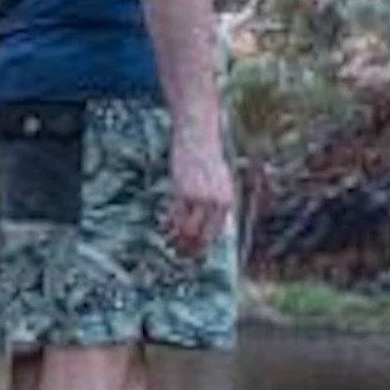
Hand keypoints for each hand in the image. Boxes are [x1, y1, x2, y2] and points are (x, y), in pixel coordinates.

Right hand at [166, 124, 232, 256]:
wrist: (198, 135)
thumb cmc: (207, 157)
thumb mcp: (218, 180)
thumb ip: (216, 200)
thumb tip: (212, 221)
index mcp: (227, 201)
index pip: (216, 233)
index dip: (204, 245)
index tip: (194, 252)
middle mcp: (216, 203)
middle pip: (203, 236)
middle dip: (191, 249)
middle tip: (179, 255)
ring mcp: (200, 199)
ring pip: (188, 230)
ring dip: (177, 240)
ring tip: (169, 243)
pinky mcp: (184, 192)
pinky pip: (175, 216)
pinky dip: (168, 224)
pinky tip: (162, 226)